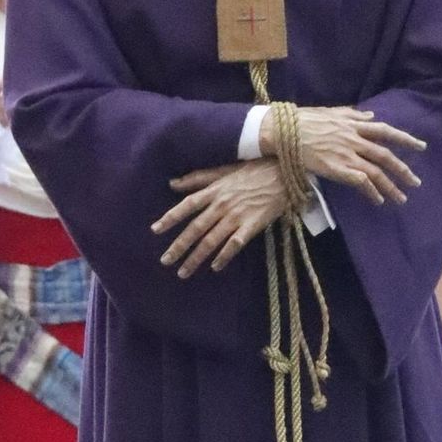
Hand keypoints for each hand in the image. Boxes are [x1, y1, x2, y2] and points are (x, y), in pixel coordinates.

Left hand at [154, 160, 288, 278]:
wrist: (285, 172)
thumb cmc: (254, 171)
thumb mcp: (224, 170)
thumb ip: (198, 178)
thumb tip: (172, 183)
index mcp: (214, 191)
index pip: (187, 205)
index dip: (170, 218)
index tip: (155, 230)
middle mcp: (222, 205)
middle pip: (196, 228)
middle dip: (179, 246)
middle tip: (165, 261)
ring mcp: (237, 216)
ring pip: (211, 240)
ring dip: (196, 257)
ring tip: (184, 272)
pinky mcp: (253, 225)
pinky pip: (235, 244)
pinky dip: (224, 256)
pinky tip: (215, 267)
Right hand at [279, 106, 424, 206]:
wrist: (284, 131)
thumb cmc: (304, 120)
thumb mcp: (331, 112)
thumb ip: (352, 114)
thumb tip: (370, 116)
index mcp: (353, 124)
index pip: (386, 131)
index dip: (404, 139)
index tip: (421, 146)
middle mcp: (354, 139)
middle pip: (385, 155)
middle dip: (403, 169)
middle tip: (416, 182)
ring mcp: (346, 155)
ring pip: (376, 172)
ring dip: (391, 186)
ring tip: (402, 198)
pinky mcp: (337, 168)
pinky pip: (360, 182)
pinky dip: (371, 192)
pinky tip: (378, 201)